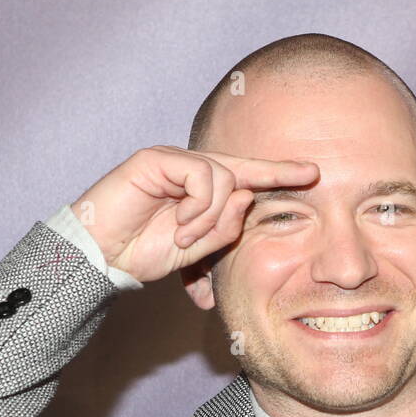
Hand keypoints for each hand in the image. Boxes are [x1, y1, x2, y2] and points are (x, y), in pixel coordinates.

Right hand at [70, 144, 317, 290]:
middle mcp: (189, 169)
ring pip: (222, 177)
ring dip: (210, 217)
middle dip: (262, 187)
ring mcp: (172, 161)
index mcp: (200, 190)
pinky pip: (200, 175)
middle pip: (240, 171)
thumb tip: (247, 197)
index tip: (314, 172)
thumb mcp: (197, 249)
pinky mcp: (155, 159)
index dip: (279, 173)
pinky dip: (197, 206)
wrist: (101, 257)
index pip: (247, 175)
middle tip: (290, 189)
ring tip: (185, 239)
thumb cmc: (143, 253)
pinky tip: (179, 226)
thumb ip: (224, 228)